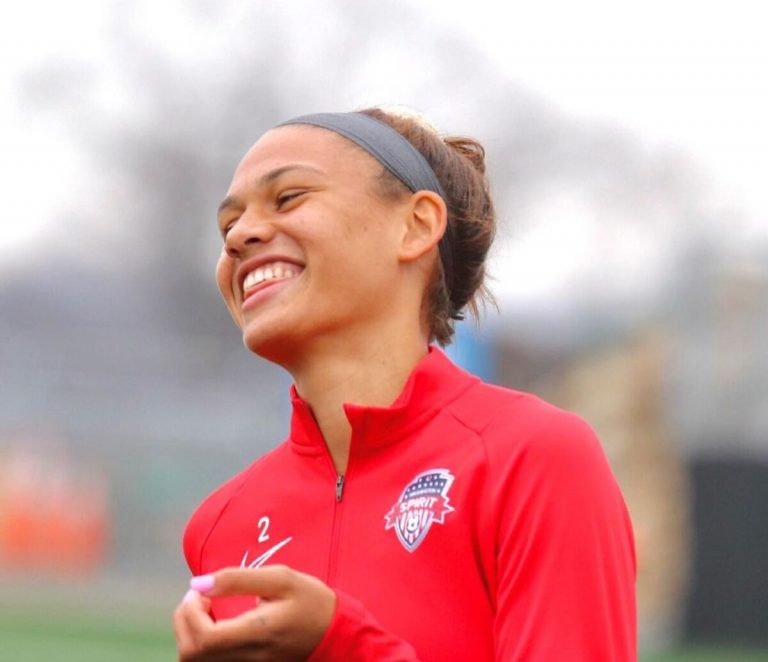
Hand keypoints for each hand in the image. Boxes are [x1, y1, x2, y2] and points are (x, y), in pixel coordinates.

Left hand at [173, 565, 335, 660]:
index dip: (189, 613)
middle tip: (199, 596)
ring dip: (191, 633)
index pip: (203, 639)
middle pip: (192, 655)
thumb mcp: (281, 579)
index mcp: (257, 633)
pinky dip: (202, 644)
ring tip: (206, 608)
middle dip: (184, 621)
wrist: (335, 634)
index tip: (200, 590)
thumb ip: (238, 579)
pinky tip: (215, 624)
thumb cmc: (311, 601)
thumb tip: (198, 582)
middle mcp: (248, 658)